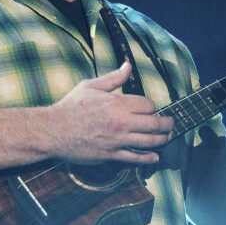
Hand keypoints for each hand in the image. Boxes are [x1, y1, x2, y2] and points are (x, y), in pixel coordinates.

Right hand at [50, 63, 173, 164]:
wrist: (54, 130)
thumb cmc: (71, 106)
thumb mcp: (91, 86)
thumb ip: (113, 78)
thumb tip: (128, 65)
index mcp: (117, 103)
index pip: (148, 105)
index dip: (152, 106)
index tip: (150, 109)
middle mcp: (121, 122)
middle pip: (154, 124)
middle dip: (167, 123)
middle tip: (171, 123)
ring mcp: (117, 140)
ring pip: (149, 141)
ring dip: (162, 140)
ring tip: (167, 137)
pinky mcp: (111, 155)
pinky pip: (134, 158)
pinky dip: (147, 158)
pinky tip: (155, 157)